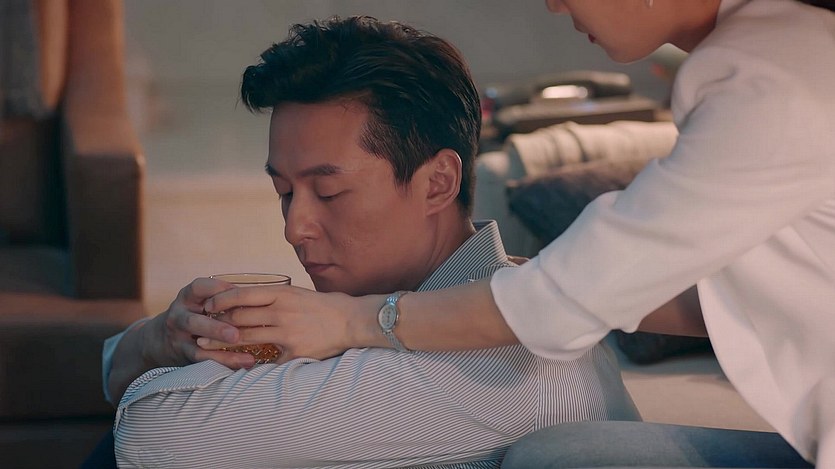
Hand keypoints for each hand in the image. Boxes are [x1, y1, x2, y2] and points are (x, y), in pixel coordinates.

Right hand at [143, 277, 257, 368]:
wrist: (160, 340)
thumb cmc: (195, 314)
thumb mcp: (201, 301)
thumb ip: (224, 299)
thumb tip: (262, 296)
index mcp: (187, 297)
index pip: (199, 288)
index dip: (219, 290)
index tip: (241, 294)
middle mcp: (179, 315)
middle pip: (194, 321)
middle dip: (216, 328)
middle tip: (236, 334)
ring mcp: (179, 337)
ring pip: (199, 344)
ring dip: (222, 351)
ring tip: (246, 355)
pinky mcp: (184, 355)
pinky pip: (205, 360)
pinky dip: (226, 361)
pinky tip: (245, 362)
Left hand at [200, 285, 378, 363]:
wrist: (350, 321)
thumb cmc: (322, 306)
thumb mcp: (296, 294)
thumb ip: (272, 297)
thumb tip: (243, 300)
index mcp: (282, 293)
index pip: (242, 294)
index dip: (221, 300)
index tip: (208, 306)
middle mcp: (282, 312)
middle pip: (239, 317)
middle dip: (216, 323)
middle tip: (200, 328)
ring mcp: (287, 333)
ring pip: (247, 337)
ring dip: (224, 342)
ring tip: (208, 345)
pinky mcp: (294, 352)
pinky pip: (266, 358)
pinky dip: (250, 361)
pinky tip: (238, 363)